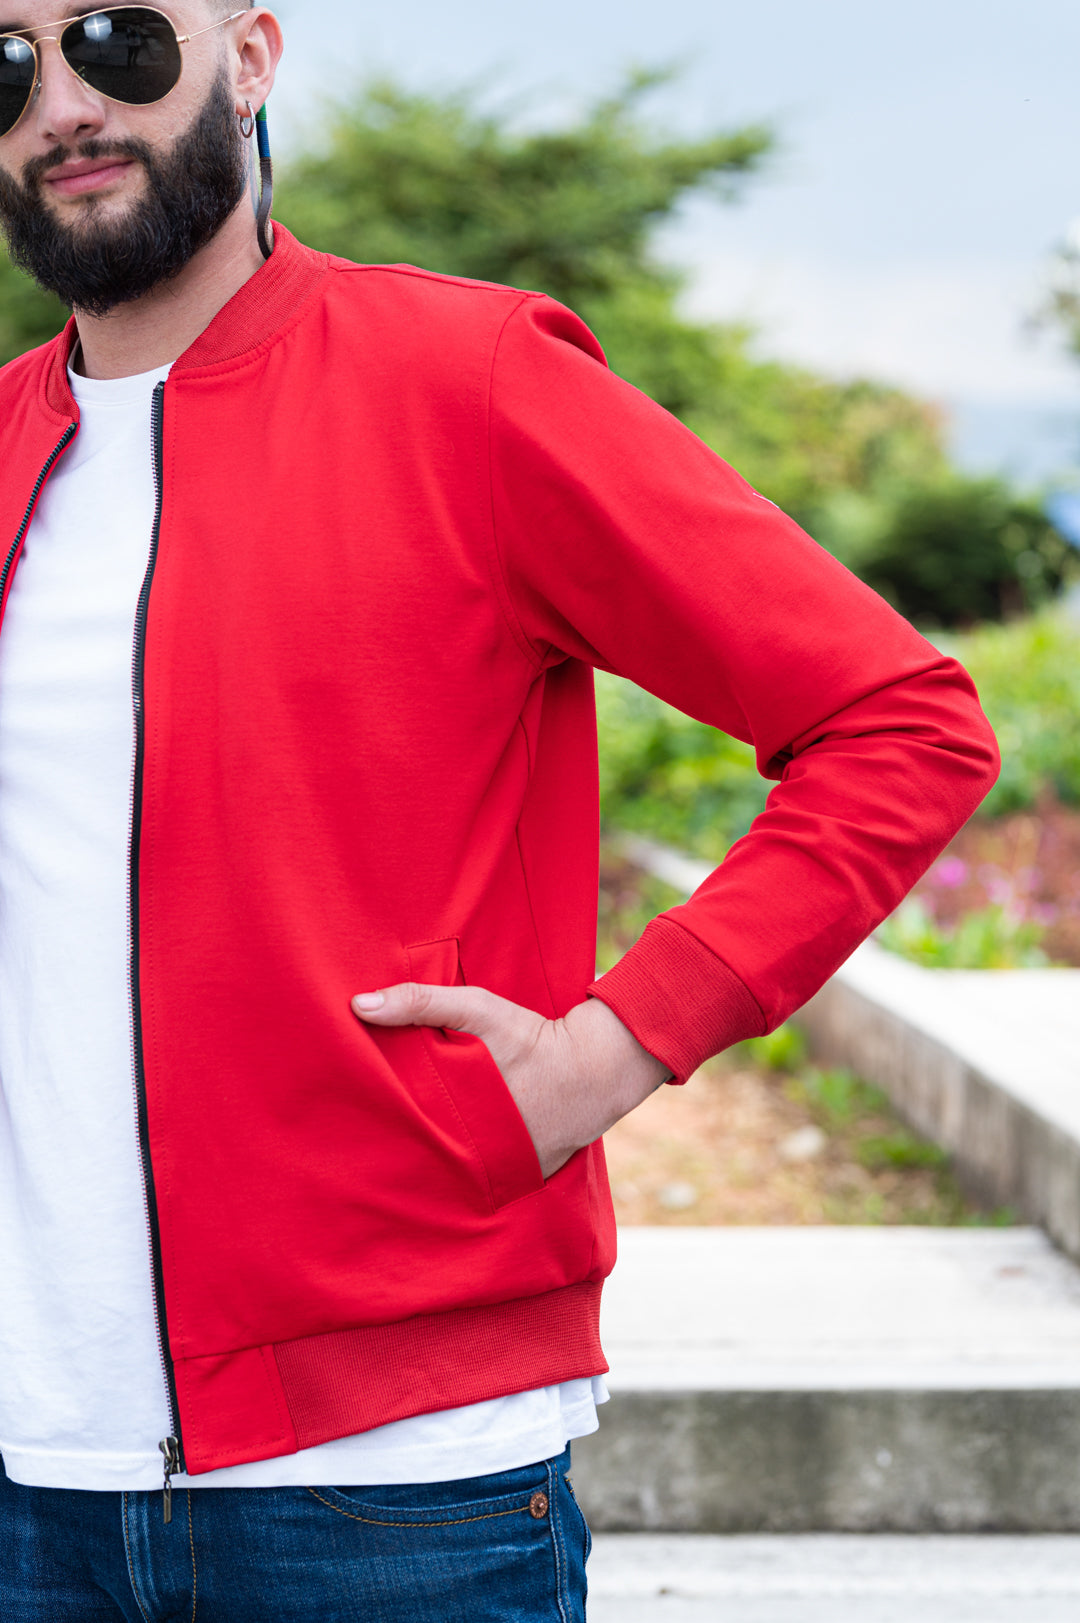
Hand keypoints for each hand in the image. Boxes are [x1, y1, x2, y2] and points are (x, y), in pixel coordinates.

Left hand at [351, 983, 669, 1177]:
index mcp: (449, 1110)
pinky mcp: (514, 1177)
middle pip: (415, 1152)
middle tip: (363, 1137)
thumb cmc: (529, 1037)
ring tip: (396, 1156)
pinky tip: (446, 1161)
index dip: (371, 1119)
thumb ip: (420, 1003)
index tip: (346, 1112)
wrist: (593, 1070)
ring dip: (426, 1161)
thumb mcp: (477, 1009)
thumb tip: (357, 1005)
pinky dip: (464, 1170)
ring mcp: (493, 1168)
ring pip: (443, 1171)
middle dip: (393, 1145)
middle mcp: (468, 1148)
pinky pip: (478, 1179)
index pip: (394, 1126)